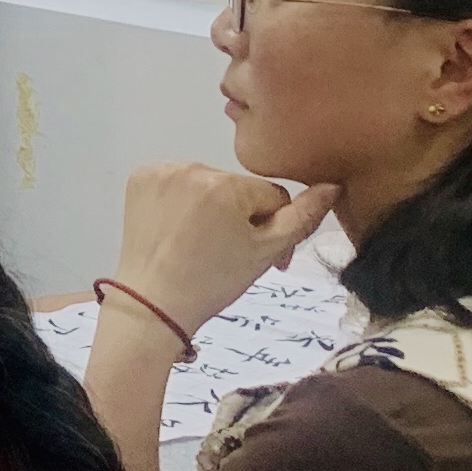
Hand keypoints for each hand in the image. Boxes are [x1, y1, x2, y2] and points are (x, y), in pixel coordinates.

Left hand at [111, 161, 340, 342]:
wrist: (152, 304)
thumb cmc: (213, 282)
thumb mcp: (266, 253)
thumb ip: (303, 218)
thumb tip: (332, 185)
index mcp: (227, 184)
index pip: (272, 195)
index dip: (273, 226)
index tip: (264, 256)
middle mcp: (192, 166)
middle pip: (239, 188)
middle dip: (242, 215)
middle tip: (230, 252)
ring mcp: (161, 170)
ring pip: (209, 183)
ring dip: (213, 205)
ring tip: (202, 242)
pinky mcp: (139, 177)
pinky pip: (177, 181)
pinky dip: (182, 200)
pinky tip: (178, 227)